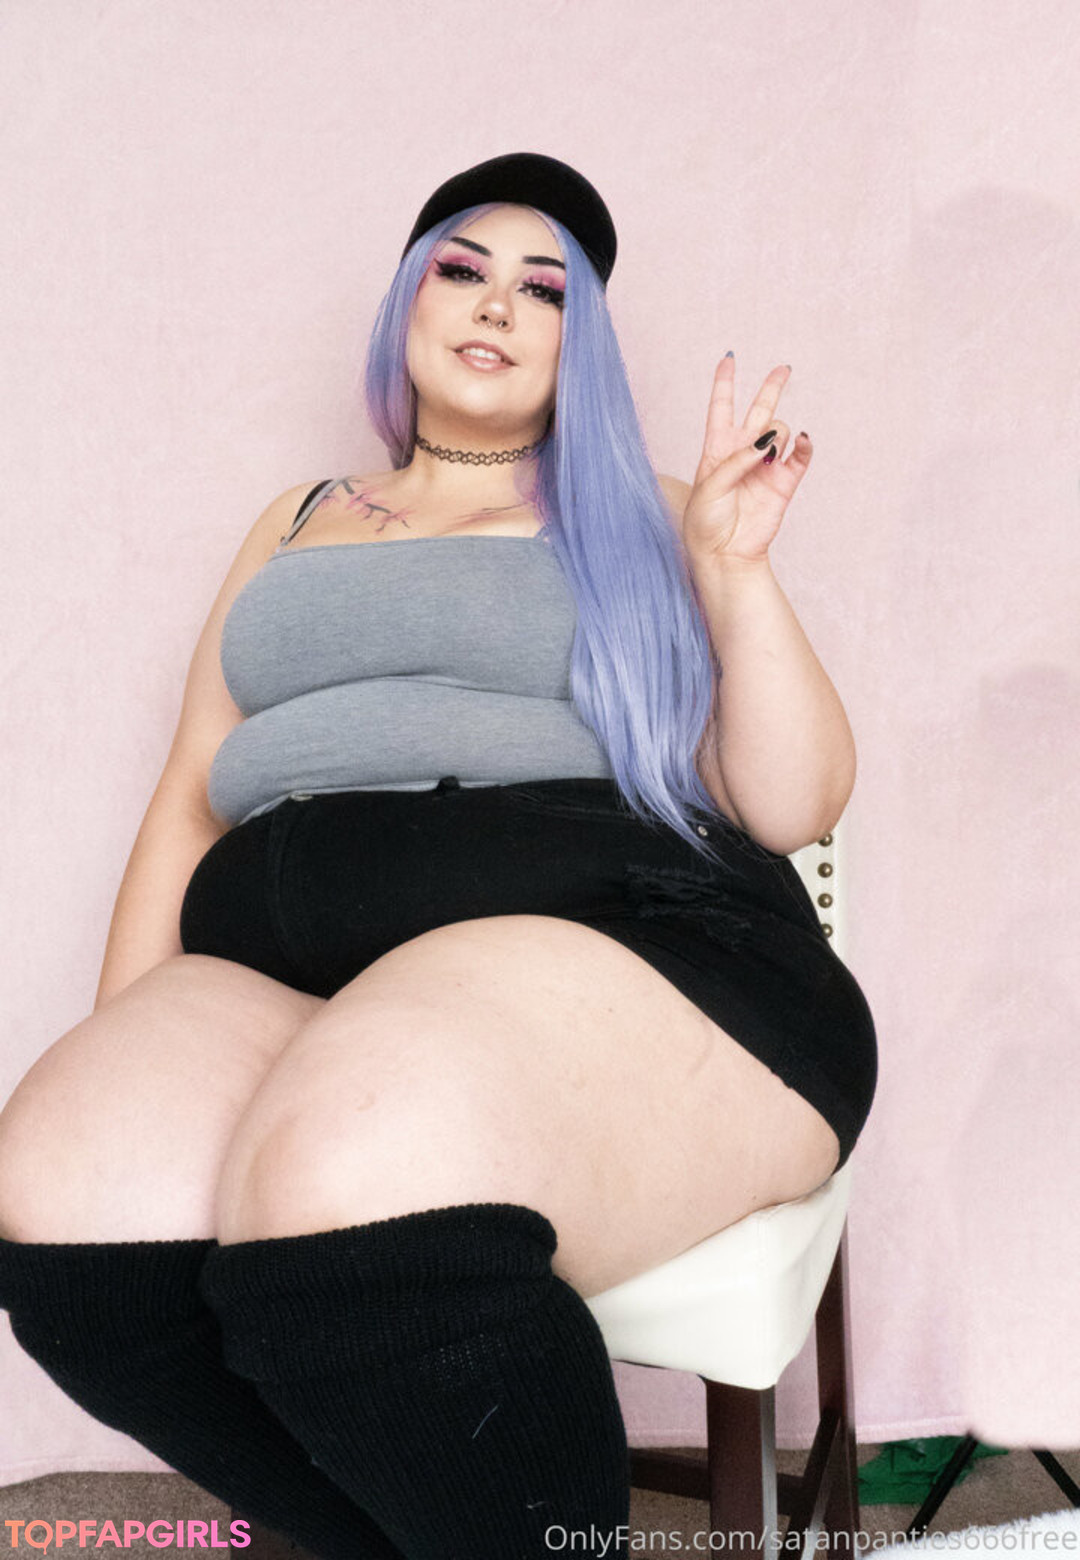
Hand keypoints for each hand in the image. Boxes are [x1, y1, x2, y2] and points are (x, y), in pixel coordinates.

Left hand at [681, 357, 810, 564]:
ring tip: (766, 456)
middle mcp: (743, 452)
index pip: (721, 407)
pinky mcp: (784, 483)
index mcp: (717, 449)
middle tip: (784, 369)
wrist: (724, 554)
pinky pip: (800, 456)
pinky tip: (800, 441)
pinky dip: (803, 445)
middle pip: (759, 410)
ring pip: (779, 430)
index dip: (725, 382)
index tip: (730, 357)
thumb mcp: (709, 487)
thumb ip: (736, 460)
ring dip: (776, 434)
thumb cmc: (705, 522)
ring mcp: (766, 466)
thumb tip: (768, 441)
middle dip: (771, 388)